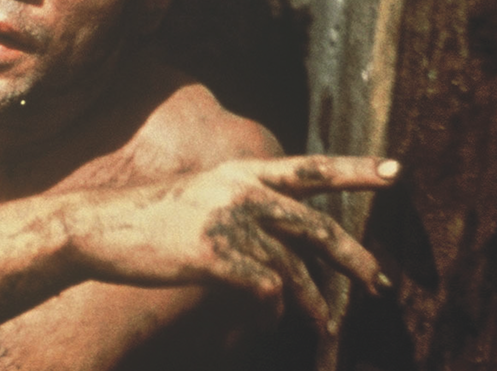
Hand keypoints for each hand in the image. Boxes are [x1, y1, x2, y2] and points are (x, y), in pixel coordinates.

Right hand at [65, 155, 399, 332]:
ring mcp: (229, 222)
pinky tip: (266, 321)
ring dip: (315, 304)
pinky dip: (272, 311)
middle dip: (355, 257)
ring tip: (329, 327)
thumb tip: (283, 248)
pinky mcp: (214, 255)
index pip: (309, 169)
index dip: (355, 170)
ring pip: (293, 270)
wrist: (99, 227)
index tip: (397, 172)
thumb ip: (244, 209)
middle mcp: (241, 191)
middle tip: (380, 283)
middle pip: (316, 226)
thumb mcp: (201, 196)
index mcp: (240, 173)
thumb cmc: (149, 219)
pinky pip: (264, 291)